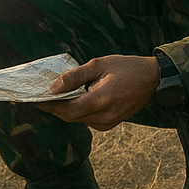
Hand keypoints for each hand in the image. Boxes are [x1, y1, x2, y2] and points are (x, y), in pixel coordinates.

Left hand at [37, 55, 159, 131]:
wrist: (153, 79)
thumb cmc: (126, 68)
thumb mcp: (97, 65)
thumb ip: (73, 77)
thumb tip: (53, 87)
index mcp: (100, 101)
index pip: (66, 110)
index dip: (49, 105)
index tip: (35, 98)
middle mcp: (104, 116)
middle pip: (70, 117)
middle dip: (54, 107)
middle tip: (41, 95)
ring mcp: (109, 122)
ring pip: (78, 119)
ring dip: (65, 109)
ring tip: (54, 94)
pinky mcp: (111, 123)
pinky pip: (88, 119)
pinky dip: (77, 111)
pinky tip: (72, 98)